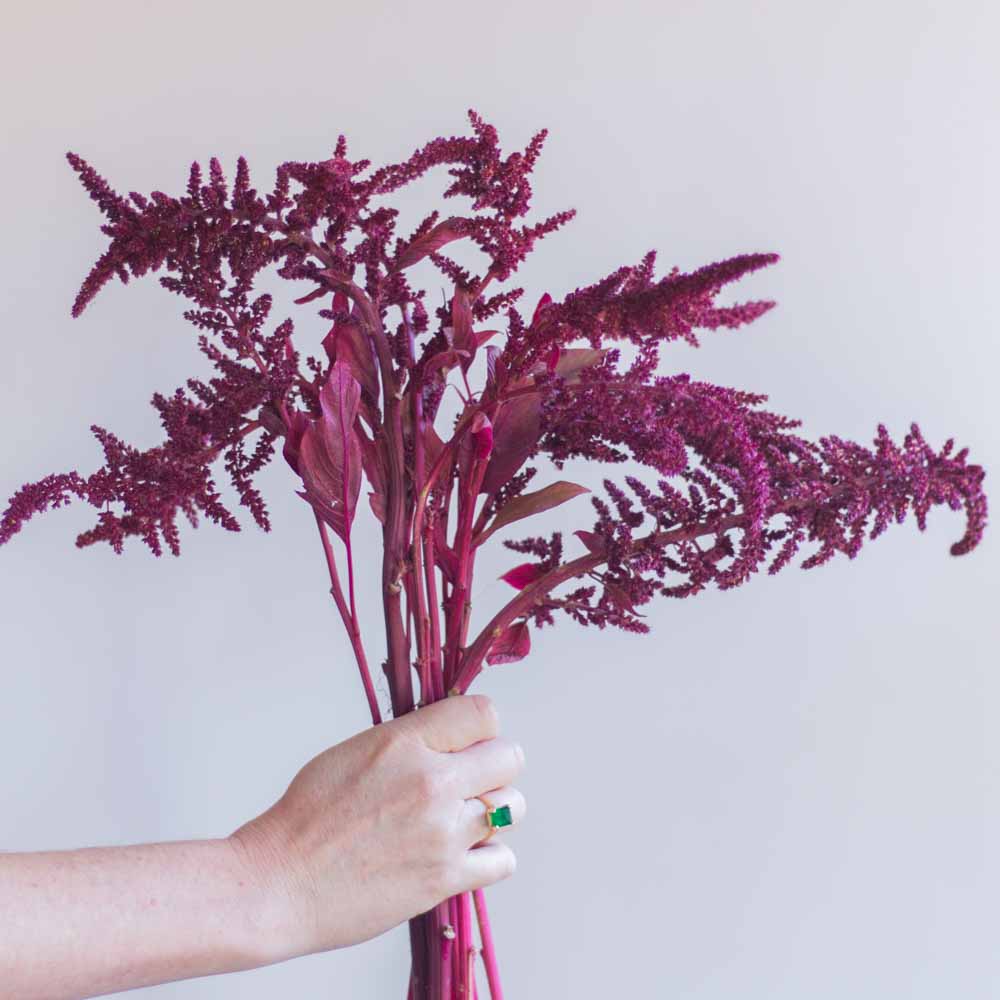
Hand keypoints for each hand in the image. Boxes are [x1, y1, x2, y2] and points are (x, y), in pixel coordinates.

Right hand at [228, 694, 525, 959]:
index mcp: (405, 742)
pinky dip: (488, 856)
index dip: (479, 727)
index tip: (467, 741)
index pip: (483, 714)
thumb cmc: (307, 817)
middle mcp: (432, 782)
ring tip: (458, 820)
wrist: (279, 883)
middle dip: (492, 765)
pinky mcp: (445, 877)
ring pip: (511, 806)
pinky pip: (503, 859)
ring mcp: (443, 832)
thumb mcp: (356, 751)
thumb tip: (454, 739)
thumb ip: (412, 740)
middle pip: (509, 757)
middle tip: (467, 781)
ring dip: (491, 810)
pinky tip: (460, 853)